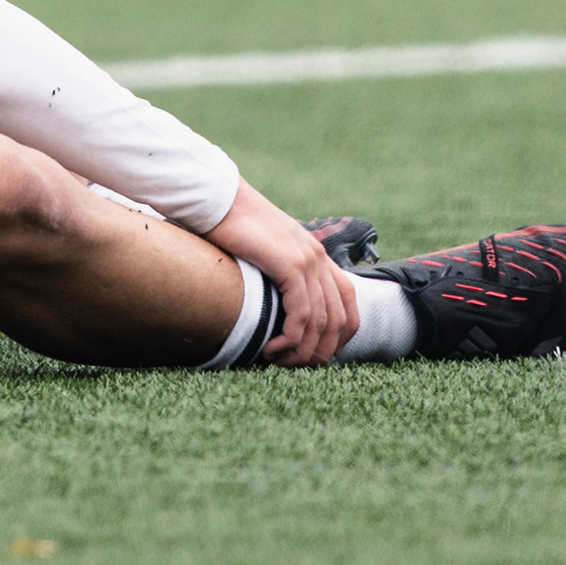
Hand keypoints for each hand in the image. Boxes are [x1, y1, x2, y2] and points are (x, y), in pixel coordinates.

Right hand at [203, 184, 359, 368]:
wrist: (217, 198)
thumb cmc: (230, 226)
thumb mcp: (265, 253)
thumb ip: (278, 275)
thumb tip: (272, 309)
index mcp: (317, 256)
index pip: (349, 306)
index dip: (339, 338)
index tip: (312, 356)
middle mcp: (320, 259)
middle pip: (339, 321)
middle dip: (319, 353)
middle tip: (291, 366)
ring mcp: (308, 260)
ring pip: (321, 323)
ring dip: (300, 352)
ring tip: (276, 360)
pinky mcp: (290, 264)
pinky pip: (302, 314)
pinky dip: (290, 339)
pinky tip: (270, 348)